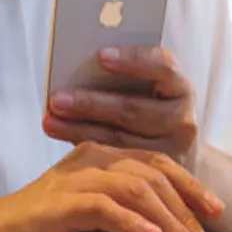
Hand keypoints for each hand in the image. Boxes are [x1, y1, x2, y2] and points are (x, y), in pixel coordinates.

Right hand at [0, 142, 223, 231]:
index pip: (157, 164)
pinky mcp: (57, 203)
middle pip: (153, 176)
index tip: (216, 214)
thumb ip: (132, 216)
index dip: (191, 187)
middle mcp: (90, 159)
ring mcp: (73, 178)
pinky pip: (102, 207)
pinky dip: (131, 223)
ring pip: (135, 189)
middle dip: (187, 215)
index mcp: (101, 157)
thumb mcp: (98, 223)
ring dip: (168, 224)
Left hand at [44, 46, 197, 165]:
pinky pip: (116, 165)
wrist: (176, 155)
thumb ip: (119, 78)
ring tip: (49, 120)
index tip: (101, 54)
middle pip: (133, 110)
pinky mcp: (152, 177)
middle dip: (91, 103)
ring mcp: (170, 152)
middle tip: (56, 98)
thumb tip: (73, 68)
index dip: (133, 60)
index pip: (163, 66)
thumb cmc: (148, 108)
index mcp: (179, 87)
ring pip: (120, 140)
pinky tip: (62, 141)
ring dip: (79, 129)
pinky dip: (86, 152)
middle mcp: (181, 120)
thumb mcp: (145, 89)